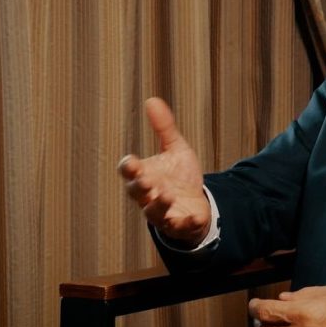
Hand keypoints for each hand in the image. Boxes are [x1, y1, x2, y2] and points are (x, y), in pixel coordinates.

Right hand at [119, 97, 210, 245]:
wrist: (196, 202)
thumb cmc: (179, 176)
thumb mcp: (175, 148)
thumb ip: (164, 128)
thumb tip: (152, 100)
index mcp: (144, 174)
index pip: (128, 171)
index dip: (128, 167)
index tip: (131, 162)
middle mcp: (148, 195)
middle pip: (136, 192)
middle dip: (140, 186)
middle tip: (147, 180)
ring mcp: (162, 212)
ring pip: (153, 212)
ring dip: (159, 204)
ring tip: (167, 195)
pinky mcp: (178, 224)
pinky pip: (179, 226)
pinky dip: (186, 223)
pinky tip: (195, 218)